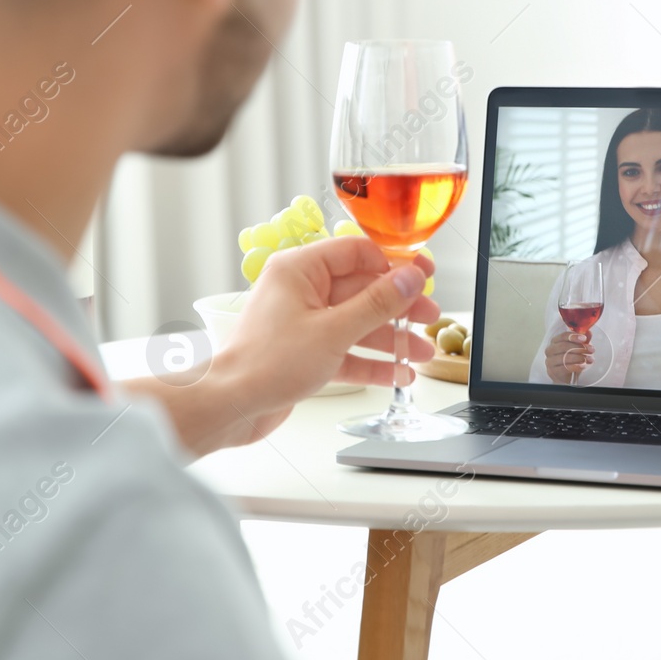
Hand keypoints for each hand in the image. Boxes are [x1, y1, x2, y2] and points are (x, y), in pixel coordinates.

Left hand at [198, 236, 439, 447]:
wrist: (232, 407)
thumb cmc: (266, 364)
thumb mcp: (334, 330)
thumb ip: (377, 303)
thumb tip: (410, 277)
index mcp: (299, 270)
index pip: (356, 252)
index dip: (393, 263)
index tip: (423, 274)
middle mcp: (300, 291)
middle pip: (362, 290)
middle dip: (398, 308)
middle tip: (428, 317)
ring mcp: (303, 322)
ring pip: (357, 323)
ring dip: (390, 339)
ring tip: (421, 353)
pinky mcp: (305, 352)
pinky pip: (346, 350)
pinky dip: (370, 362)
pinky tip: (397, 373)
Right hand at [544, 328, 593, 381]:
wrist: (567, 377)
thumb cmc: (571, 360)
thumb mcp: (579, 349)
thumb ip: (583, 341)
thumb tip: (589, 333)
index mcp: (555, 341)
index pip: (563, 336)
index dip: (574, 336)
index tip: (584, 338)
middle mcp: (550, 350)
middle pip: (564, 346)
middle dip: (579, 347)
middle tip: (591, 350)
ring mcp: (550, 361)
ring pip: (564, 357)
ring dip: (579, 357)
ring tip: (589, 359)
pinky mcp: (552, 372)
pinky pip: (564, 368)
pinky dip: (575, 366)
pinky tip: (583, 366)